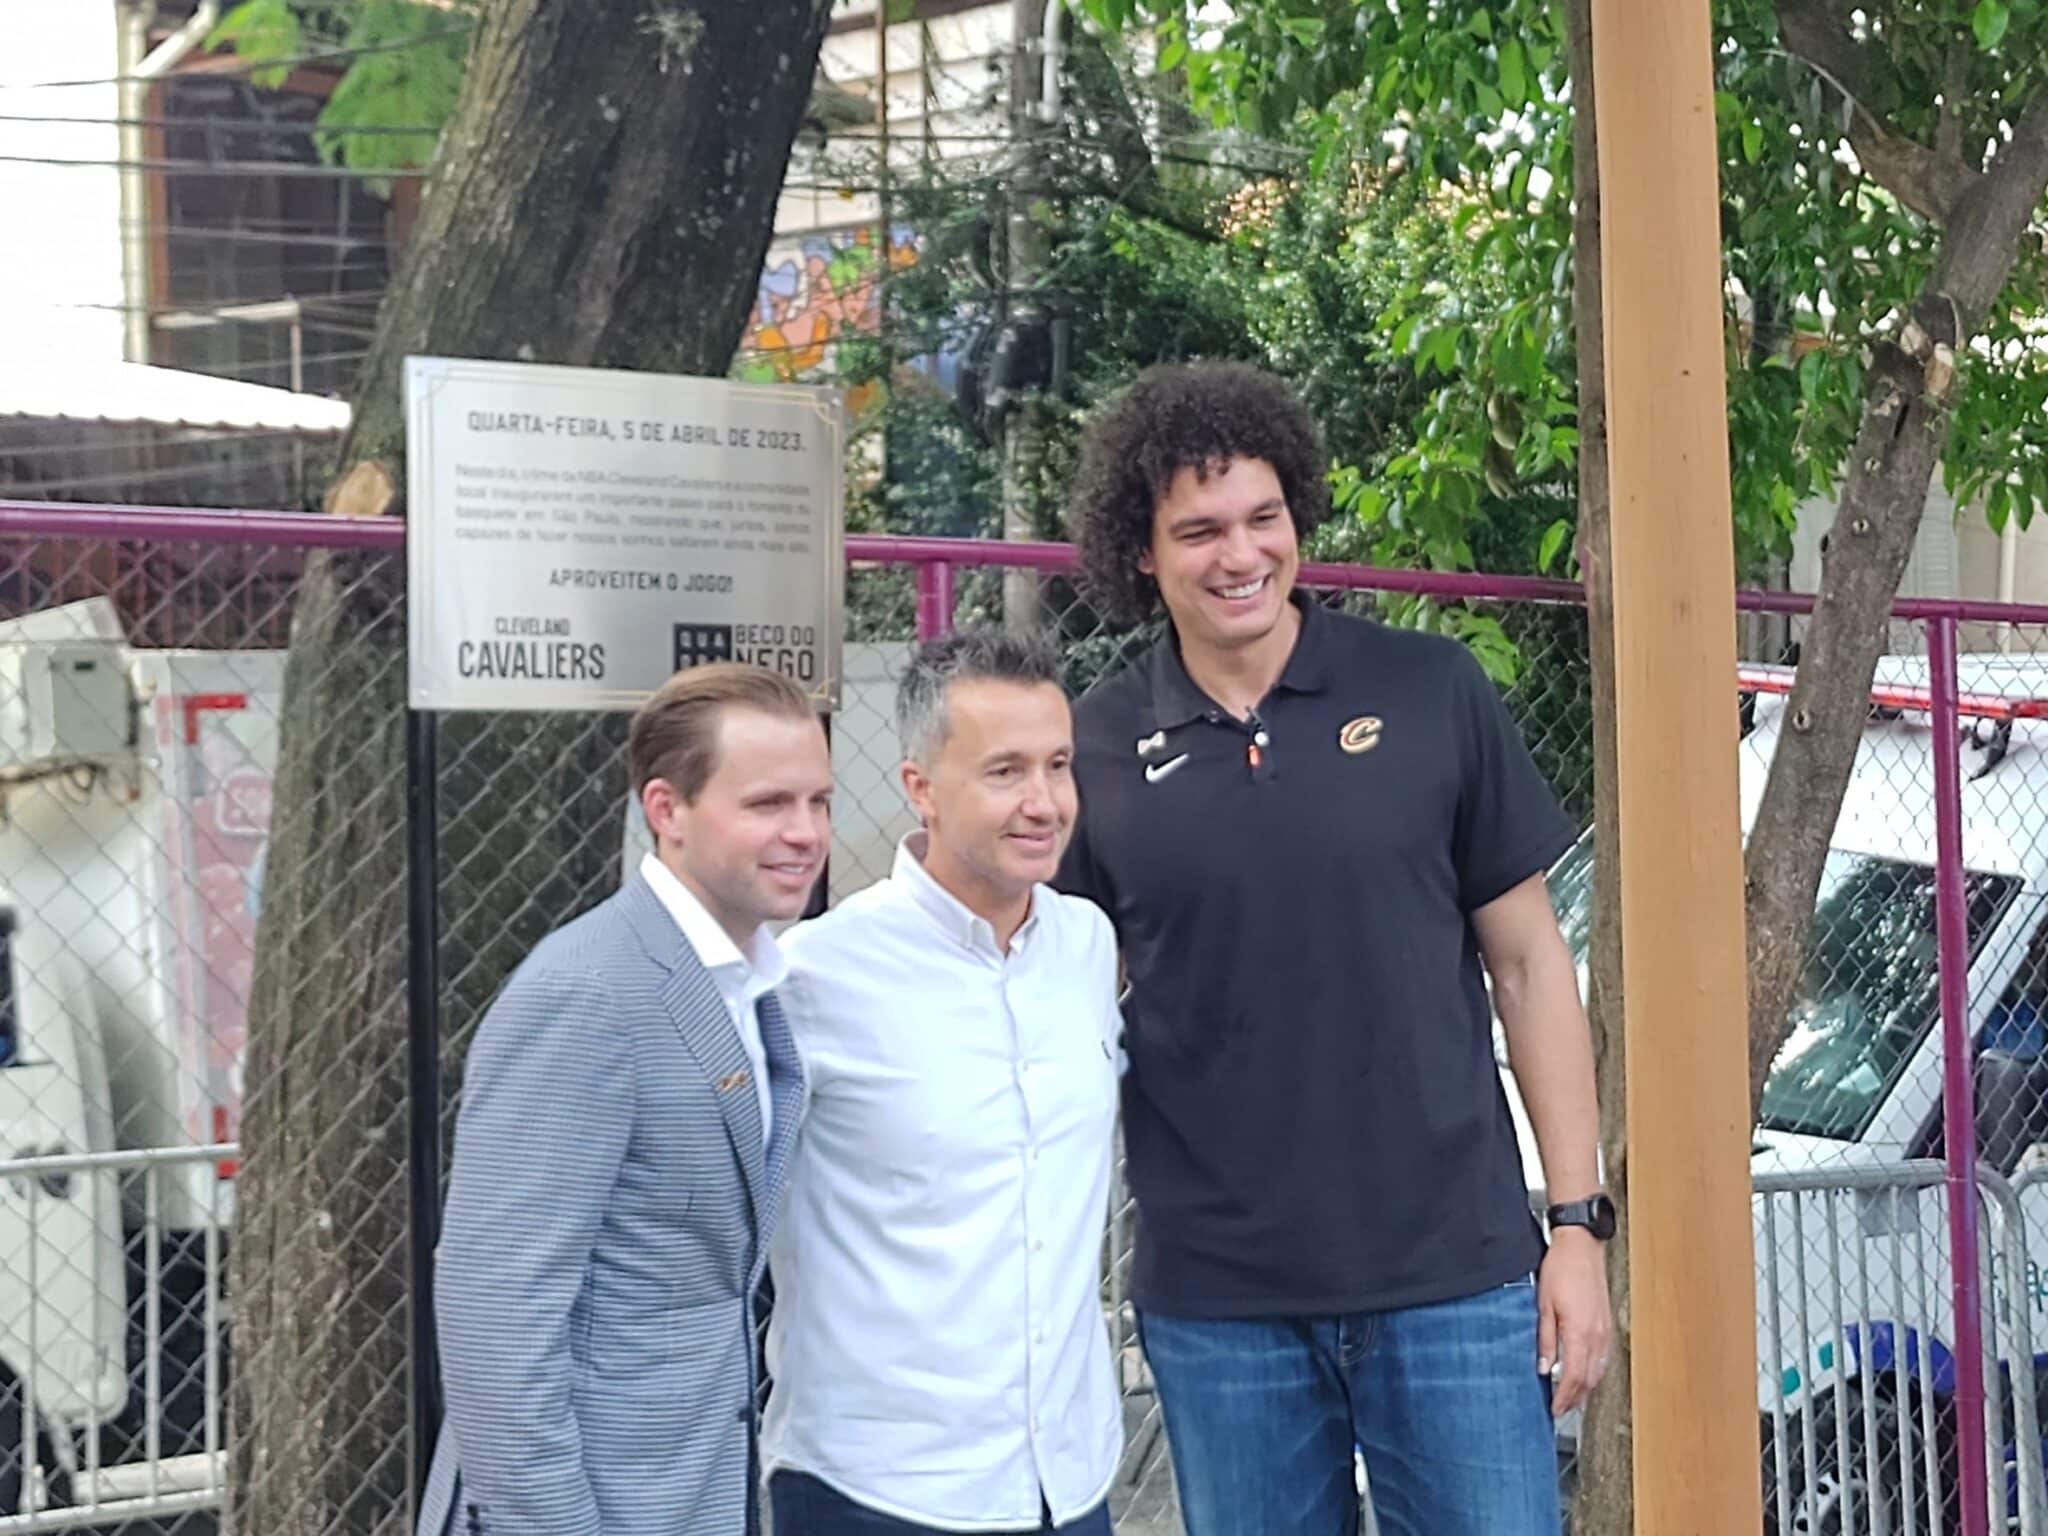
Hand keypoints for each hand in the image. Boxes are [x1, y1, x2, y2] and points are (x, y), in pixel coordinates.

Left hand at [1537, 1228, 1612, 1416]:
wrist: (1581, 1247)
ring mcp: (1605, 1331)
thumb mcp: (1543, 1305)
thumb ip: (1546, 1340)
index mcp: (1579, 1333)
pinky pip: (1602, 1357)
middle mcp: (1596, 1336)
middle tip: (1560, 1410)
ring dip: (1585, 1388)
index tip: (1555, 1410)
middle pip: (1589, 1379)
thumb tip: (1545, 1368)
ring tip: (1570, 1398)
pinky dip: (1593, 1372)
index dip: (1564, 1398)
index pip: (1574, 1377)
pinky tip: (1585, 1374)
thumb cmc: (1560, 1270)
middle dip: (1575, 1399)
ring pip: (1598, 1370)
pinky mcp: (1606, 1324)